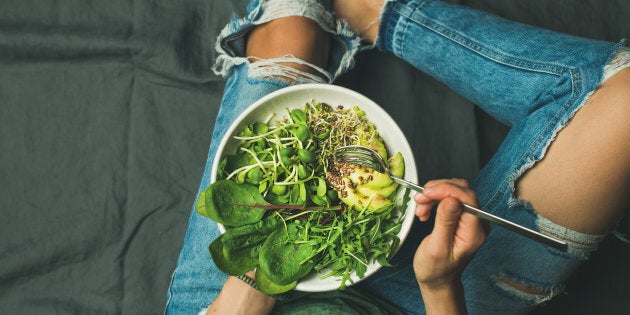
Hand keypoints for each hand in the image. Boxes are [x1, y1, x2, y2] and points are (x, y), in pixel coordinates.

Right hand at [412, 179, 486, 313]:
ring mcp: (471, 218)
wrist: (437, 278)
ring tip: (420, 208)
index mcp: (474, 232)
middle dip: (437, 191)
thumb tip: (452, 200)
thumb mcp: (437, 247)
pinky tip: (426, 209)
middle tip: (419, 200)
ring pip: (455, 191)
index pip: (467, 198)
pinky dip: (435, 199)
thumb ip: (445, 222)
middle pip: (462, 191)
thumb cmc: (436, 268)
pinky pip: (451, 197)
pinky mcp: (462, 216)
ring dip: (434, 194)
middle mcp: (477, 222)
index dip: (446, 190)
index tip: (426, 193)